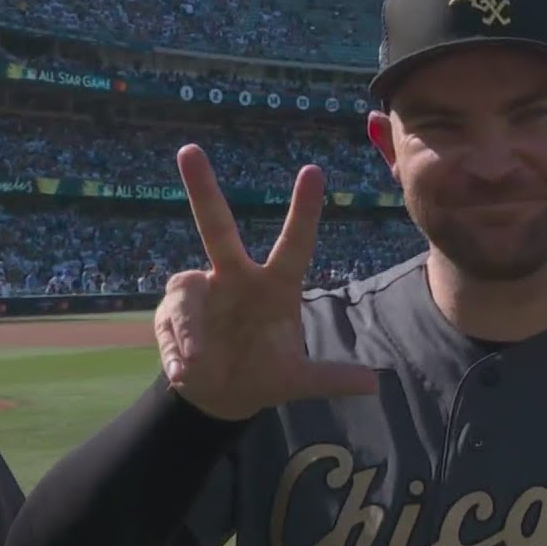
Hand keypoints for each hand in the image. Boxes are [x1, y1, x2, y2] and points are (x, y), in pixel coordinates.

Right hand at [154, 144, 378, 421]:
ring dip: (187, 330)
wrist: (221, 395)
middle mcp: (234, 276)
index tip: (314, 170)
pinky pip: (170, 324)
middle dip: (203, 189)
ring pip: (186, 295)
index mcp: (273, 285)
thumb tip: (375, 386)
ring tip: (193, 364)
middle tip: (189, 150)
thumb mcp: (297, 381)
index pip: (294, 243)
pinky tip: (183, 372)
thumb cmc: (264, 374)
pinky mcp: (171, 311)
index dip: (304, 211)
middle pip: (216, 227)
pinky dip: (175, 350)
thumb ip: (330, 378)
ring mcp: (199, 291)